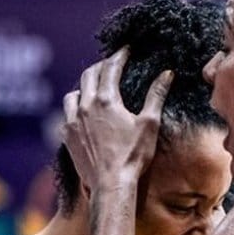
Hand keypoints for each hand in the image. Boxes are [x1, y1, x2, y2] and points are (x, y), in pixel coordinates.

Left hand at [62, 46, 173, 192]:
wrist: (110, 185)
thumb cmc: (133, 156)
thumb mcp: (150, 124)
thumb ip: (156, 95)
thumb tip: (167, 73)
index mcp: (106, 100)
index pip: (111, 68)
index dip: (120, 56)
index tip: (126, 49)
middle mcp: (86, 106)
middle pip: (89, 75)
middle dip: (101, 66)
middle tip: (112, 64)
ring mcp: (73, 122)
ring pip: (73, 95)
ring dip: (84, 88)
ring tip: (94, 90)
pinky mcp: (67, 137)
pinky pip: (67, 116)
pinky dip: (75, 110)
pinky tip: (83, 116)